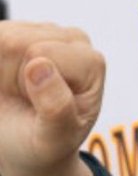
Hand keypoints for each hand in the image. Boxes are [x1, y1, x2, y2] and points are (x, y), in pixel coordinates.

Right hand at [0, 22, 103, 175]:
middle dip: (8, 75)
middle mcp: (73, 39)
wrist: (27, 145)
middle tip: (23, 100)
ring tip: (15, 91)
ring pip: (0, 37)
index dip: (26, 84)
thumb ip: (56, 108)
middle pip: (14, 41)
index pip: (39, 54)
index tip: (38, 107)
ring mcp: (45, 30)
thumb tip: (39, 66)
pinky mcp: (20, 30)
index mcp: (91, 63)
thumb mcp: (54, 139)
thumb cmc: (44, 144)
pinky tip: (5, 81)